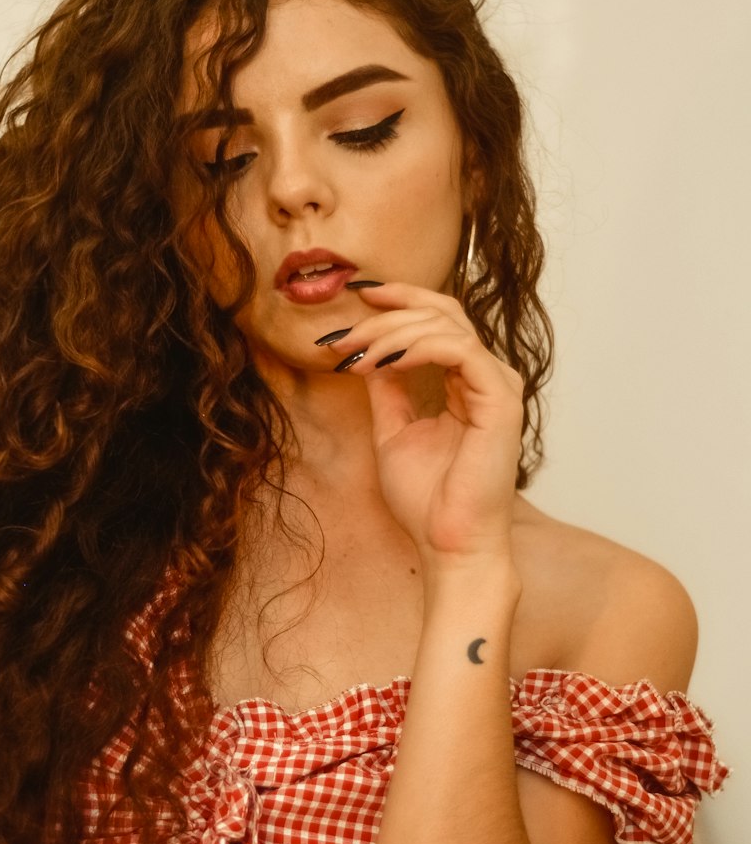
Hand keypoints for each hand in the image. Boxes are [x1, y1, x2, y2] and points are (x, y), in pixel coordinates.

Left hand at [324, 283, 524, 564]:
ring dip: (391, 333)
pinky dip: (414, 348)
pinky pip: (458, 350)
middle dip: (386, 314)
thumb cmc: (427, 500)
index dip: (400, 300)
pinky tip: (381, 363)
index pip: (439, 319)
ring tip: (355, 355)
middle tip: (343, 335)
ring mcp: (499, 385)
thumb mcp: (392, 430)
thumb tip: (366, 352)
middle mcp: (488, 377)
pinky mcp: (500, 400)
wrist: (447, 544)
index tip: (356, 299)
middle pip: (443, 312)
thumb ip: (387, 389)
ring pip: (446, 325)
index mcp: (469, 382)